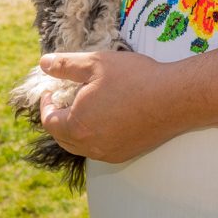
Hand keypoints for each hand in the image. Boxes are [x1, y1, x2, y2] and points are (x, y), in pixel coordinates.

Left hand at [38, 50, 182, 162]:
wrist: (173, 98)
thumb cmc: (134, 78)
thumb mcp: (95, 63)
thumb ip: (66, 65)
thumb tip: (43, 63)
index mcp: (77, 125)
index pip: (49, 120)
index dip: (45, 104)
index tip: (50, 90)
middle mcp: (90, 145)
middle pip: (62, 137)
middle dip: (58, 118)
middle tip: (64, 99)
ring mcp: (108, 153)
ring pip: (81, 146)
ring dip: (76, 129)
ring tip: (85, 107)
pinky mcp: (126, 154)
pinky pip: (100, 149)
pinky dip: (95, 136)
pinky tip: (107, 117)